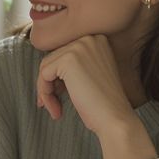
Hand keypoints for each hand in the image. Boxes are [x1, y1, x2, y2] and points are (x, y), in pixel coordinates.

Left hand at [36, 35, 158, 158]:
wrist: (115, 119)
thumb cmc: (103, 104)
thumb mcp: (88, 76)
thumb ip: (73, 65)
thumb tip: (45, 66)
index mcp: (97, 40)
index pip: (64, 54)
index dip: (57, 77)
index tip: (59, 95)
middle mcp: (89, 39)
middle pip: (53, 59)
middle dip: (49, 85)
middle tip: (54, 105)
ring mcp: (79, 47)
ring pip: (45, 67)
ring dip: (46, 91)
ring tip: (56, 109)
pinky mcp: (68, 60)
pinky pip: (43, 75)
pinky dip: (45, 94)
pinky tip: (56, 108)